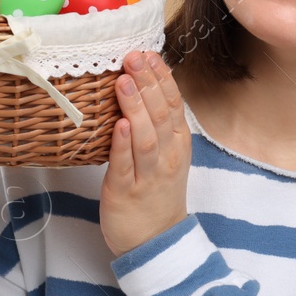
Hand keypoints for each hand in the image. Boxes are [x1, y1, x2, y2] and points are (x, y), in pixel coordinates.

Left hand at [101, 50, 190, 258]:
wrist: (156, 241)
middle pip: (160, 114)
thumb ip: (155, 123)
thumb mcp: (165, 154)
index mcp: (177, 144)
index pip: (173, 104)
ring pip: (145, 136)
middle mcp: (167, 157)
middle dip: (147, 83)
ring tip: (123, 81)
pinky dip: (123, 144)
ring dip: (136, 106)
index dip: (161, 77)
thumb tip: (141, 84)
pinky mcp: (125, 192)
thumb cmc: (155, 193)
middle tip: (132, 57)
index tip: (148, 53)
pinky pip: (125, 165)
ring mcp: (148, 175)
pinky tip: (119, 124)